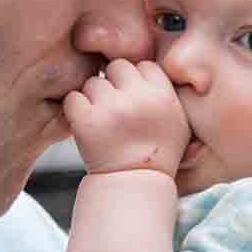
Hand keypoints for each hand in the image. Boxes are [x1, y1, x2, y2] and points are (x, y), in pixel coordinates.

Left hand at [63, 59, 190, 177]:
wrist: (133, 186)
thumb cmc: (157, 155)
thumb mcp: (178, 123)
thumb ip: (167, 92)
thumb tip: (153, 67)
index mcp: (163, 95)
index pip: (144, 65)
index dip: (137, 80)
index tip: (135, 98)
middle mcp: (138, 98)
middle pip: (118, 67)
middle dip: (114, 83)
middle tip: (115, 107)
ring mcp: (111, 108)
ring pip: (94, 82)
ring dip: (94, 98)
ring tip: (103, 121)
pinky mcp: (86, 120)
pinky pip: (73, 98)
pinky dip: (76, 110)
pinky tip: (87, 124)